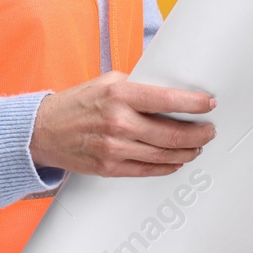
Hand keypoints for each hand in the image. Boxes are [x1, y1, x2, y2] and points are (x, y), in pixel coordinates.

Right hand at [30, 71, 216, 177]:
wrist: (43, 131)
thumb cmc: (77, 103)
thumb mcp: (107, 82)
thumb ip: (138, 86)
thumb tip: (170, 90)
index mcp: (120, 94)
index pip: (167, 99)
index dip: (194, 104)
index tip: (209, 104)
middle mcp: (118, 121)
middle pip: (171, 133)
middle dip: (198, 134)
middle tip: (209, 131)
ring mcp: (114, 148)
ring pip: (164, 154)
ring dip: (187, 151)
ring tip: (197, 146)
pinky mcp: (110, 167)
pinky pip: (147, 170)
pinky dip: (167, 166)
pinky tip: (176, 160)